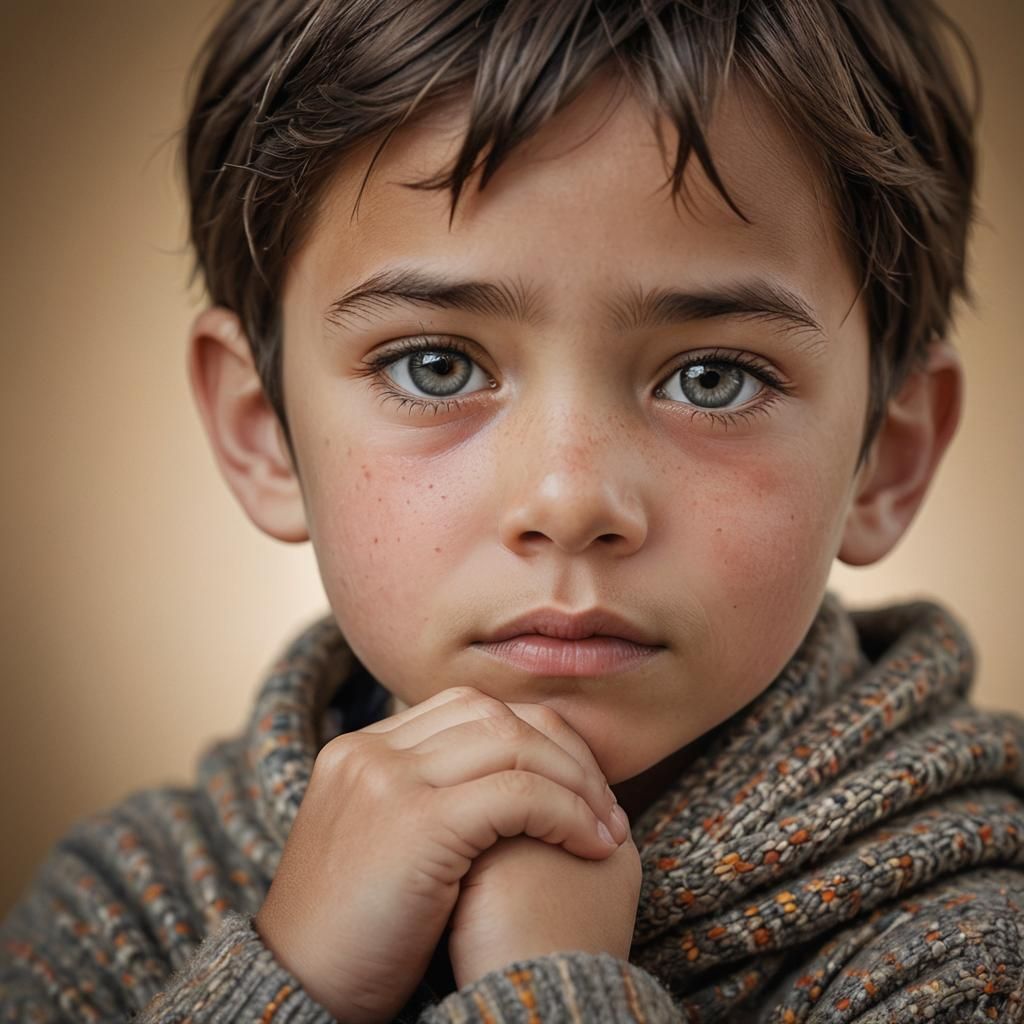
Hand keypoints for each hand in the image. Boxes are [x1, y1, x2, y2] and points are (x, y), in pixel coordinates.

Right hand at [252, 688, 628, 1022]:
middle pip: (494, 715)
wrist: (299, 990)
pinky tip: (592, 845)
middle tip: (602, 802)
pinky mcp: (415, 822)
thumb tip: (505, 782)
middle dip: (561, 752)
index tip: (573, 783)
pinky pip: (518, 793)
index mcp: (360, 749)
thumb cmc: (353, 933)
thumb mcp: (379, 841)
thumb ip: (423, 795)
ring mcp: (388, 780)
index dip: (533, 738)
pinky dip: (567, 813)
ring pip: (512, 744)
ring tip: (606, 827)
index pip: (467, 707)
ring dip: (575, 782)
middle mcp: (370, 750)